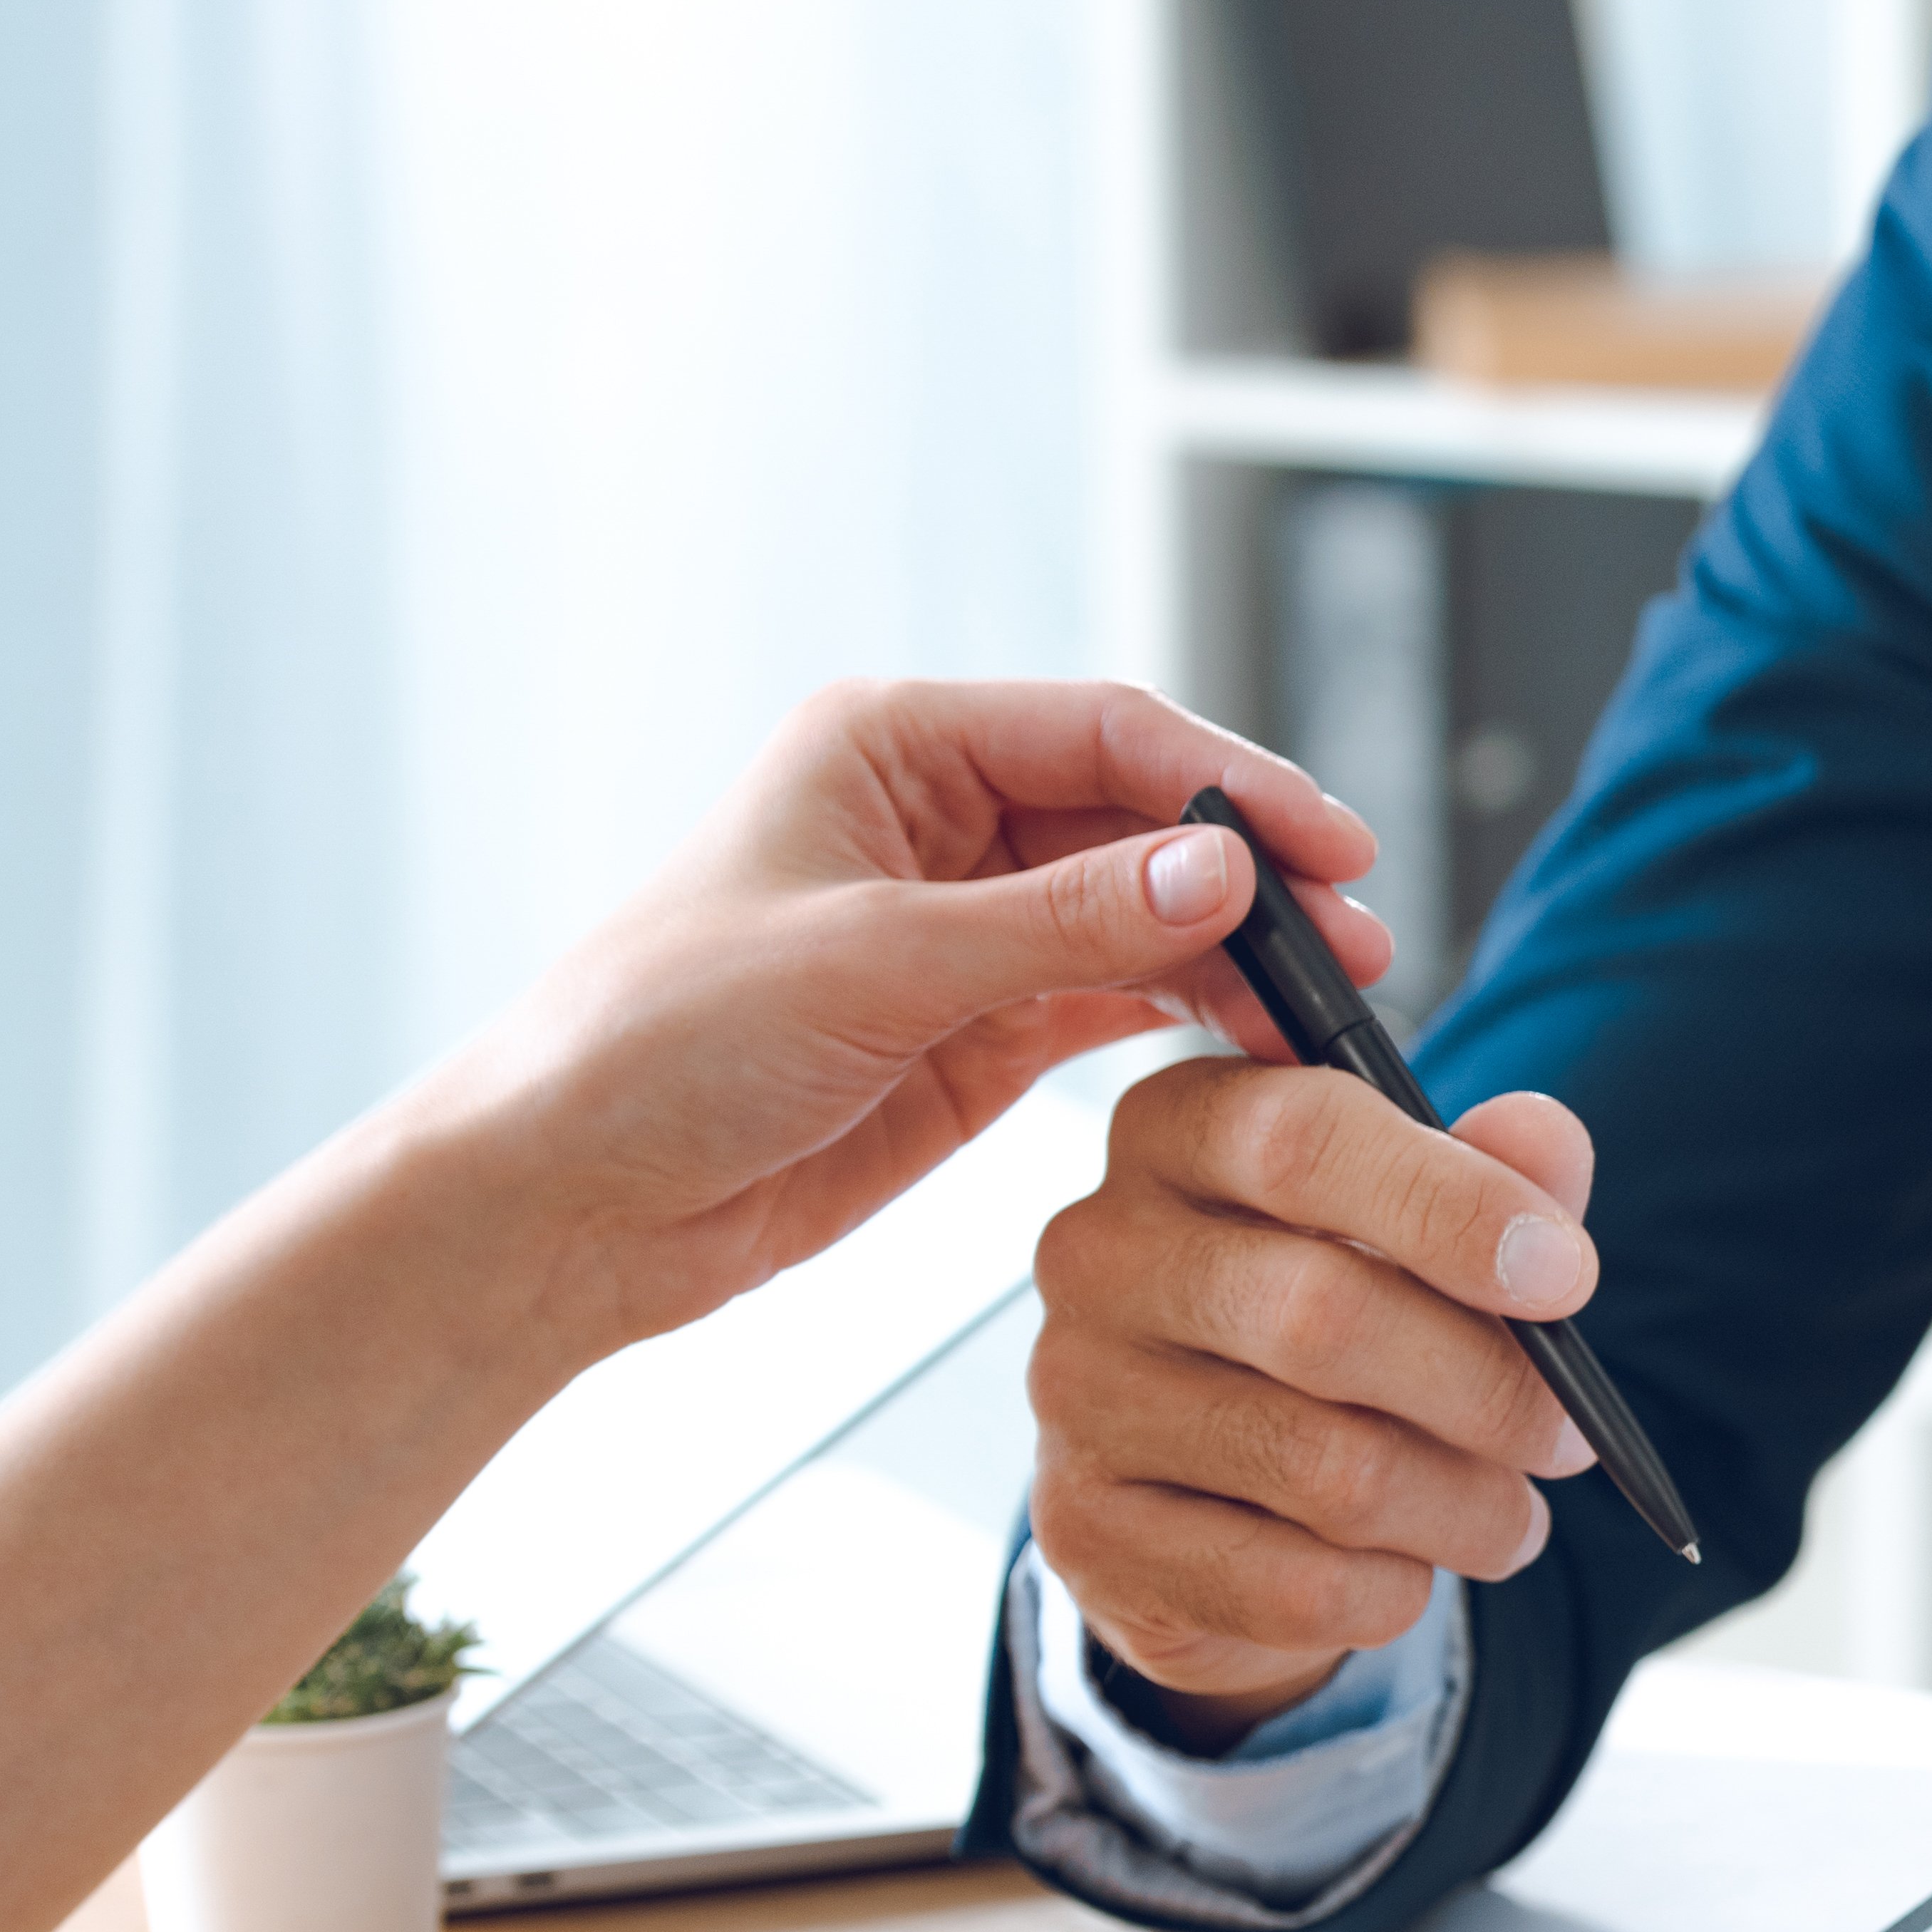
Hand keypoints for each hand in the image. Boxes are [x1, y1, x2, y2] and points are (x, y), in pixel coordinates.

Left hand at [404, 680, 1391, 1359]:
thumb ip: (1059, 920)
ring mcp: (966, 927)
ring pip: (1145, 916)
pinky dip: (1194, 1018)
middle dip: (1255, 877)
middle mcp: (939, 820)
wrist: (572, 1199)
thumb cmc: (661, 1045)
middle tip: (1358, 944)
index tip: (1333, 848)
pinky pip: (1118, 999)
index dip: (1233, 784)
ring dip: (1238, 956)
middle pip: (1143, 821)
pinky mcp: (979, 1028)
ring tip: (1331, 1009)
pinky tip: (1260, 1045)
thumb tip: (1219, 870)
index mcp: (893, 747)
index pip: (1107, 732)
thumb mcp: (875, 965)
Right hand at [1028, 1063, 1611, 1731]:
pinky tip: (1407, 1571)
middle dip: (1486, 1389)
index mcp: (1176, 1131)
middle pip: (1322, 1316)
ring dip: (1462, 1508)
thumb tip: (1544, 1137)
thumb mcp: (1419, 1227)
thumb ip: (1492, 1174)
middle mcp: (1098, 1252)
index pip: (1303, 1140)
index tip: (1568, 1276)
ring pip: (1326, 1469)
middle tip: (1569, 1437)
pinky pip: (1291, 1584)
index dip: (1455, 1209)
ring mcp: (1076, 1397)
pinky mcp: (1086, 1536)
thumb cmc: (1336, 1320)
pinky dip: (1388, 1590)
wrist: (1209, 1490)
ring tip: (1510, 1519)